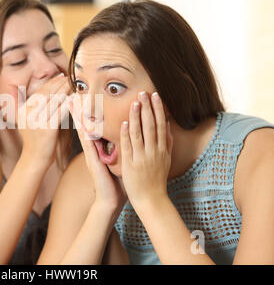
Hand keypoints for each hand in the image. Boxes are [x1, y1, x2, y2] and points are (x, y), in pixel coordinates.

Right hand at [18, 73, 71, 167]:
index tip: (60, 76)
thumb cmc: (36, 141)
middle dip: (59, 84)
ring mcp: (36, 121)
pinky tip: (75, 98)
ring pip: (54, 101)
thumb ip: (33, 108)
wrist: (34, 159)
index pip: (39, 92)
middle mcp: (28, 114)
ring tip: (73, 84)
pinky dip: (68, 103)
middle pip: (47, 94)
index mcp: (22, 110)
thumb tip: (45, 93)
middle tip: (70, 77)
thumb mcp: (27, 122)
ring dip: (65, 90)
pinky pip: (60, 112)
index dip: (51, 83)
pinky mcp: (47, 128)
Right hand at [68, 94, 125, 215]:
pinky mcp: (92, 162)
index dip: (89, 113)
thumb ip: (120, 149)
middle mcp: (93, 150)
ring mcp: (91, 155)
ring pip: (83, 132)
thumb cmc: (116, 183)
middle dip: (78, 111)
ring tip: (71, 104)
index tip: (85, 100)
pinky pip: (87, 144)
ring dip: (77, 118)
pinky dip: (84, 133)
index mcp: (99, 149)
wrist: (111, 201)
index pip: (93, 127)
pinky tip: (81, 124)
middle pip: (85, 126)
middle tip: (72, 96)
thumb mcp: (119, 162)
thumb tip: (129, 138)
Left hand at [120, 91, 172, 208]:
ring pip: (140, 133)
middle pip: (152, 126)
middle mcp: (154, 152)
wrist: (151, 199)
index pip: (162, 125)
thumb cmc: (157, 179)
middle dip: (148, 108)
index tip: (156, 96)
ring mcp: (142, 158)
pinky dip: (127, 134)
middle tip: (144, 92)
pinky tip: (124, 123)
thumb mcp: (166, 160)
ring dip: (136, 117)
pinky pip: (129, 146)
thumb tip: (168, 126)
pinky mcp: (131, 164)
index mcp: (163, 150)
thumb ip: (167, 143)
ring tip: (134, 103)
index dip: (158, 110)